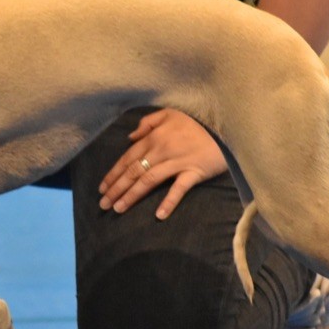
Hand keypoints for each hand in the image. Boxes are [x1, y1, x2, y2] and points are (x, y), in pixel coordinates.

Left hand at [98, 109, 227, 219]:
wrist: (226, 125)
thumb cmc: (197, 121)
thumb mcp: (170, 113)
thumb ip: (148, 122)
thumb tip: (130, 137)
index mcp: (154, 137)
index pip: (128, 158)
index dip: (114, 173)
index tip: (102, 188)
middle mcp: (161, 151)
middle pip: (134, 171)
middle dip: (116, 188)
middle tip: (103, 204)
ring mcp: (177, 162)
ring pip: (149, 180)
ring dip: (132, 196)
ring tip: (118, 209)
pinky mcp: (194, 172)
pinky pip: (179, 189)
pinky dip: (169, 202)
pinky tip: (159, 215)